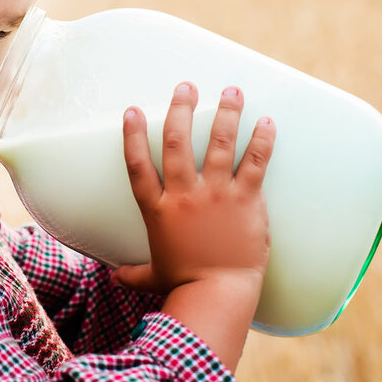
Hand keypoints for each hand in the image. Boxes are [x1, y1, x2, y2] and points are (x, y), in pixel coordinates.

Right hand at [111, 82, 275, 295]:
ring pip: (220, 143)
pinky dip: (262, 140)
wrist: (218, 295)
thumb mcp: (153, 275)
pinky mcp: (245, 200)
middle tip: (187, 86)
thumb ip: (134, 271)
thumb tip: (115, 278)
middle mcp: (184, 195)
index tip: (133, 110)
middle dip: (182, 109)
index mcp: (158, 209)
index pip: (138, 165)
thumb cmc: (185, 286)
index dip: (134, 135)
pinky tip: (267, 121)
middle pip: (178, 142)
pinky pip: (255, 162)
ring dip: (227, 112)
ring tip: (232, 90)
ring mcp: (216, 195)